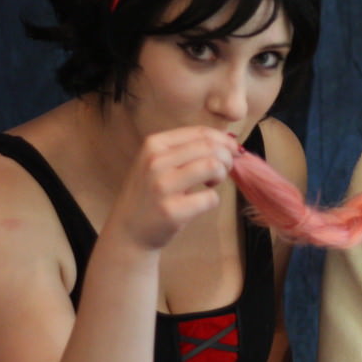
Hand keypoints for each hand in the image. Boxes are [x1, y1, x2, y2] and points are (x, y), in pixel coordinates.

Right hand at [108, 127, 239, 249]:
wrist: (128, 229)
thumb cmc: (151, 193)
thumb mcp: (158, 162)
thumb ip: (187, 149)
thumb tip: (228, 142)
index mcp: (154, 144)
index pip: (200, 132)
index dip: (224, 140)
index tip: (233, 150)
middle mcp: (156, 162)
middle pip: (210, 148)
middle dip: (227, 158)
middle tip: (224, 170)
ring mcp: (162, 186)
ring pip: (212, 167)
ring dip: (221, 175)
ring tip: (212, 184)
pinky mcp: (172, 211)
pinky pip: (210, 198)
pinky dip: (212, 200)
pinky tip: (200, 203)